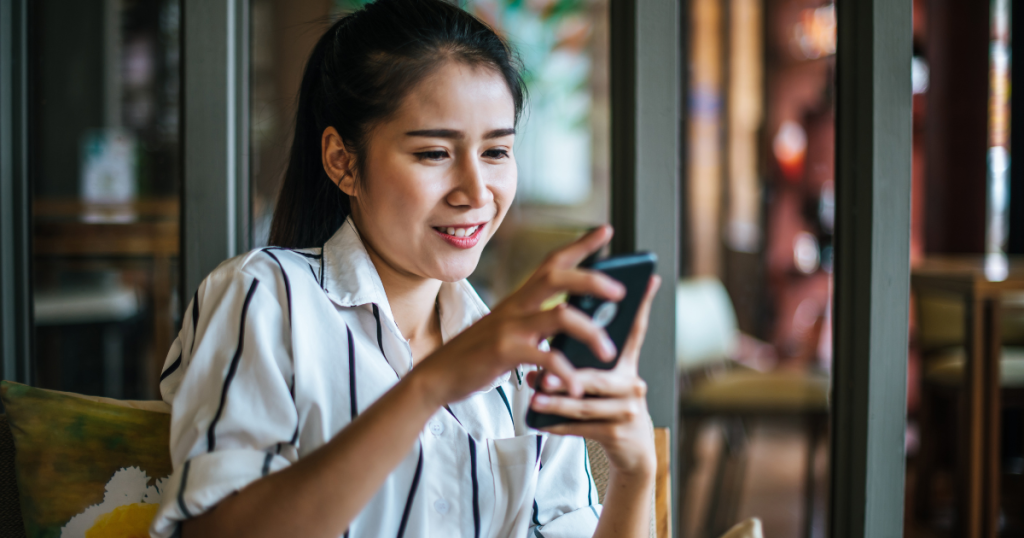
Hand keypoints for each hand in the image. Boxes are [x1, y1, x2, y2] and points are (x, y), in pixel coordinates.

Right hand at [412, 226, 625, 407]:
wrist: (436, 377)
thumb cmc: (478, 356)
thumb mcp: (509, 332)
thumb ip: (538, 326)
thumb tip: (578, 325)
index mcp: (519, 299)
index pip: (552, 262)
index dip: (580, 244)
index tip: (606, 230)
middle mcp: (516, 306)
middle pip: (558, 277)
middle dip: (593, 279)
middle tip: (621, 290)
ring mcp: (510, 327)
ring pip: (561, 315)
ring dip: (592, 333)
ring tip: (608, 353)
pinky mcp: (505, 352)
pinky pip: (546, 358)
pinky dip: (567, 373)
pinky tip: (576, 388)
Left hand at [527, 274, 661, 476]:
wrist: (632, 451)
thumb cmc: (608, 406)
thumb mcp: (602, 378)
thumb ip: (583, 356)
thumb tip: (553, 333)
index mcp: (627, 364)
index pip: (634, 329)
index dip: (641, 304)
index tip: (647, 279)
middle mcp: (633, 384)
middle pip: (598, 375)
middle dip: (569, 374)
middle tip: (542, 370)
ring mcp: (627, 410)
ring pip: (586, 404)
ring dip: (556, 402)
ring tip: (534, 396)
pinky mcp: (617, 434)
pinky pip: (582, 427)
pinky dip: (557, 424)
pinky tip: (538, 420)